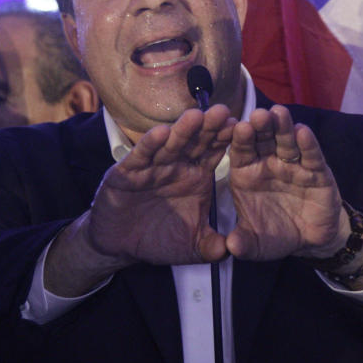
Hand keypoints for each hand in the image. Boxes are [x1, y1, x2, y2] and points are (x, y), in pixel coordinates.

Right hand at [87, 105, 235, 265]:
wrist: (120, 244)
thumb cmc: (159, 239)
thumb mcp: (192, 247)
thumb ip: (212, 247)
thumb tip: (233, 251)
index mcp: (197, 175)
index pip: (215, 152)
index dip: (227, 141)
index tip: (243, 128)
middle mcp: (177, 165)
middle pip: (196, 142)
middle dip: (208, 128)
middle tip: (223, 112)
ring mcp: (153, 166)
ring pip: (170, 145)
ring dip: (182, 131)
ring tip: (195, 116)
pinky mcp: (128, 171)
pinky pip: (141, 156)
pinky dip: (150, 145)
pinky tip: (161, 133)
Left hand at [226, 105, 349, 259]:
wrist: (310, 240)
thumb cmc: (276, 235)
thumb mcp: (255, 245)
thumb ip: (242, 243)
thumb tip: (231, 247)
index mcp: (248, 174)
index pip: (241, 151)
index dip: (239, 140)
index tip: (237, 128)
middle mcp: (268, 163)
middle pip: (263, 139)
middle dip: (261, 126)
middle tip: (257, 114)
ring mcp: (292, 165)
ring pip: (286, 141)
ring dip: (283, 127)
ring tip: (278, 113)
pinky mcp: (316, 171)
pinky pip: (311, 155)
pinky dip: (308, 144)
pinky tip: (303, 132)